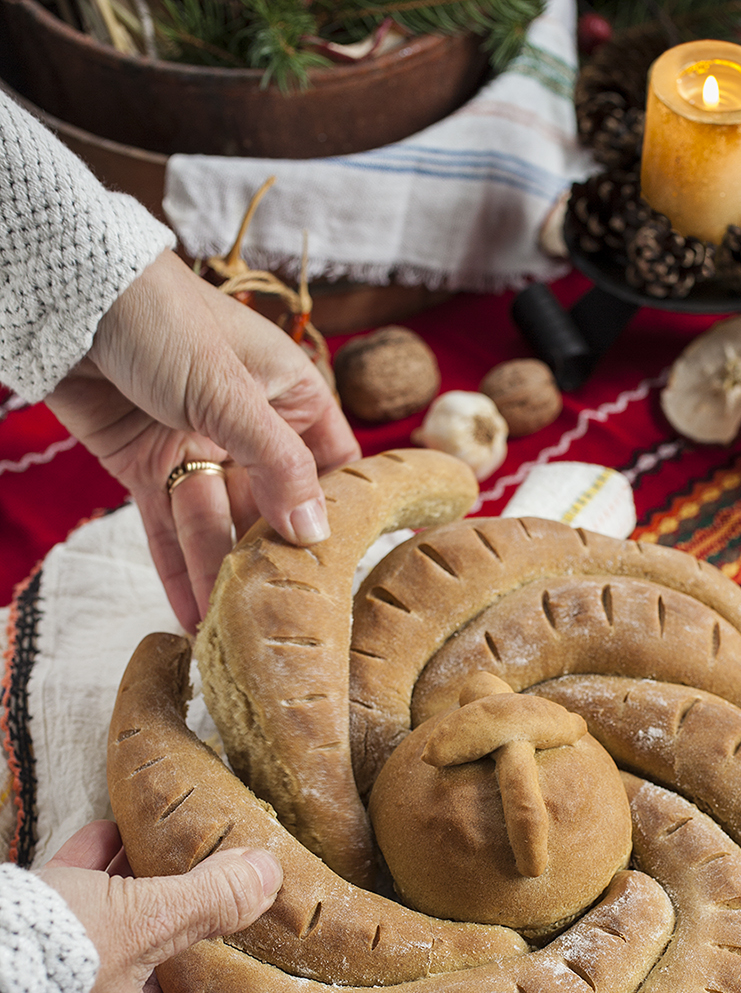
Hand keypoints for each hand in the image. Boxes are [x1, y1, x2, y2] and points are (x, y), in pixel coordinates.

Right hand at [17, 821, 282, 992]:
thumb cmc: (52, 964)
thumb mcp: (144, 920)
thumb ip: (210, 902)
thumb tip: (269, 876)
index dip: (216, 989)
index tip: (229, 942)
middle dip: (166, 931)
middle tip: (187, 881)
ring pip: (97, 971)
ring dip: (120, 909)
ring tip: (142, 848)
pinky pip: (52, 959)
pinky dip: (75, 904)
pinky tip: (96, 840)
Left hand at [45, 250, 359, 631]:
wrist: (68, 295)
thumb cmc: (160, 316)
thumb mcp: (229, 392)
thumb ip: (276, 465)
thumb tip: (317, 532)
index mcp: (288, 394)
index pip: (333, 466)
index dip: (346, 514)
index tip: (357, 569)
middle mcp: (248, 426)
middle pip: (272, 507)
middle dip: (273, 561)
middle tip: (285, 621)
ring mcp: (197, 448)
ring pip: (216, 525)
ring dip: (220, 575)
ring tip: (231, 633)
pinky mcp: (146, 467)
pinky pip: (167, 529)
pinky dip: (177, 570)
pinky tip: (192, 617)